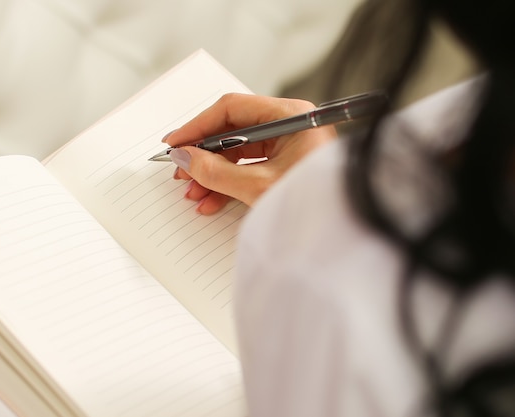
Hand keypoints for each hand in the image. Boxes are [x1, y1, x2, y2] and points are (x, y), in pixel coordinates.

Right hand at [165, 93, 336, 214]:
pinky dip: (228, 184)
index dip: (198, 125)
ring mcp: (288, 145)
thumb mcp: (257, 186)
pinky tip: (210, 201)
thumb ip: (215, 171)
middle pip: (233, 132)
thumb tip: (184, 157)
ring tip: (194, 193)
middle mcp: (289, 125)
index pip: (232, 109)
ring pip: (238, 153)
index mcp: (290, 116)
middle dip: (204, 155)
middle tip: (181, 170)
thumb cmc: (315, 203)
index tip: (175, 142)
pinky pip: (249, 168)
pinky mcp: (285, 165)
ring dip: (213, 174)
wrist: (346, 236)